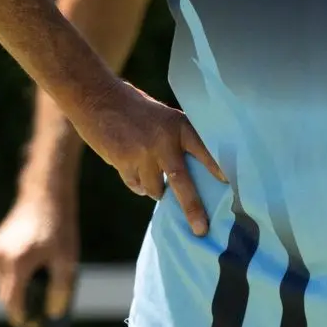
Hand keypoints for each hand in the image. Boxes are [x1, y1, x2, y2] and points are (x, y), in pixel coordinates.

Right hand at [0, 189, 78, 326]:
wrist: (44, 195)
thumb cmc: (59, 228)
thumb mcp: (67, 262)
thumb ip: (61, 292)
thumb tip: (52, 315)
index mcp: (17, 265)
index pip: (13, 306)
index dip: (24, 321)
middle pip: (6, 298)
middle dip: (22, 307)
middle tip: (41, 316)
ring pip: (1, 287)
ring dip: (16, 293)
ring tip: (38, 294)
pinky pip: (0, 274)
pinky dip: (12, 280)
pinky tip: (31, 275)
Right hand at [81, 78, 225, 233]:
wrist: (96, 96)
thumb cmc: (134, 108)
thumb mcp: (163, 117)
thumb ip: (176, 140)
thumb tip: (190, 175)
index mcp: (179, 125)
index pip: (205, 150)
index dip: (217, 169)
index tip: (230, 186)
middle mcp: (164, 141)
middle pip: (182, 182)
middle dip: (193, 209)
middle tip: (202, 229)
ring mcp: (143, 153)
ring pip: (155, 189)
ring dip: (155, 190)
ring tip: (151, 175)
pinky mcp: (123, 162)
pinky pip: (136, 185)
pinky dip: (137, 184)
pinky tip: (133, 169)